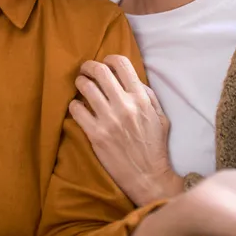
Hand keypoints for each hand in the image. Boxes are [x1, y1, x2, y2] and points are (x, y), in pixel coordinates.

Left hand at [70, 56, 181, 205]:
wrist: (148, 176)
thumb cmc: (154, 146)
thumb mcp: (160, 116)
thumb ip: (147, 95)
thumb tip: (131, 79)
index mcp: (141, 98)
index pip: (121, 64)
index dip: (109, 58)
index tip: (105, 62)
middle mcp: (124, 105)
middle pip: (99, 71)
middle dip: (89, 66)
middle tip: (85, 70)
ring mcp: (108, 120)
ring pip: (85, 87)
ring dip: (80, 83)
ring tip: (81, 86)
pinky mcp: (96, 135)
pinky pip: (76, 110)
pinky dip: (75, 105)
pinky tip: (79, 108)